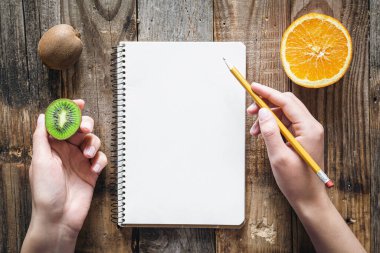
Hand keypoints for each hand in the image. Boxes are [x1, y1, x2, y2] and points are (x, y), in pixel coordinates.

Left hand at [21, 100, 107, 252]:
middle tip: (85, 129)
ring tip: (87, 155)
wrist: (59, 217)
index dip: (70, 111)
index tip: (78, 103)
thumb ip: (42, 137)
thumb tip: (43, 116)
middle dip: (85, 125)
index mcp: (52, 147)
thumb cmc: (46, 192)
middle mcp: (66, 151)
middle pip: (80, 129)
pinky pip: (100, 158)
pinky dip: (99, 160)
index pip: (61, 123)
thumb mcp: (40, 161)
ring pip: (92, 141)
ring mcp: (80, 161)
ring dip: (92, 144)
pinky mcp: (91, 171)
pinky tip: (94, 168)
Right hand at [247, 82, 325, 208]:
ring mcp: (306, 131)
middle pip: (286, 104)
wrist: (308, 197)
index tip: (253, 87)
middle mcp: (310, 126)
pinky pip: (284, 123)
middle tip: (250, 112)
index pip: (287, 102)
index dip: (268, 93)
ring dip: (267, 117)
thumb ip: (270, 132)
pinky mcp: (301, 137)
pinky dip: (271, 125)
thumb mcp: (279, 157)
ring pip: (283, 113)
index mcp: (309, 129)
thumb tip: (263, 111)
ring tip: (254, 132)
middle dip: (266, 104)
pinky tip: (261, 135)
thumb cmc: (296, 181)